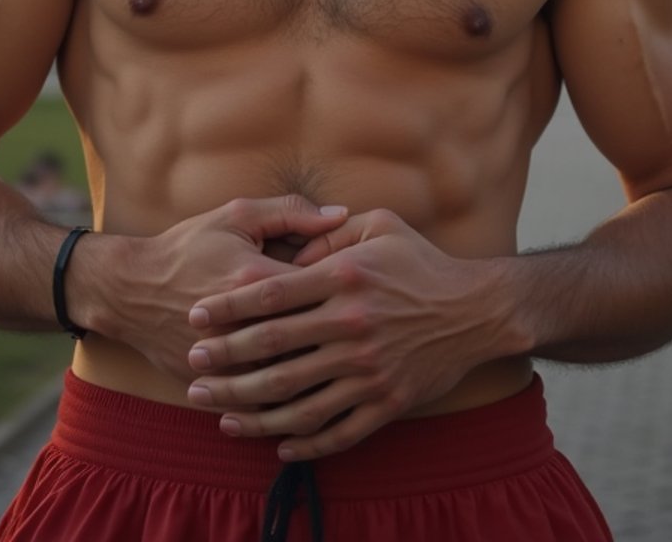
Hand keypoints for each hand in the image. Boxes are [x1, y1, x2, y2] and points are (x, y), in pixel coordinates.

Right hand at [111, 195, 346, 382]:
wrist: (132, 290)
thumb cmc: (190, 246)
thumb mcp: (237, 215)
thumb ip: (292, 212)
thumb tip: (342, 215)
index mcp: (255, 278)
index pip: (319, 289)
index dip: (349, 291)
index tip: (368, 292)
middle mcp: (244, 324)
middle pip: (311, 341)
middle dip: (344, 341)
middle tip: (372, 339)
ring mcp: (228, 360)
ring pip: (290, 382)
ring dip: (323, 381)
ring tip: (352, 376)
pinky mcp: (215, 383)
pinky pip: (261, 403)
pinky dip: (289, 405)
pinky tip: (315, 401)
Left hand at [186, 208, 493, 459]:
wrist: (477, 311)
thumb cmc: (422, 263)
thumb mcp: (380, 226)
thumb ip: (330, 232)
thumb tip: (290, 250)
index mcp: (345, 279)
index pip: (271, 294)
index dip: (228, 307)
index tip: (196, 317)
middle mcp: (351, 326)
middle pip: (273, 349)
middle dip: (226, 360)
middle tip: (194, 366)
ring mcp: (368, 370)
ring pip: (297, 398)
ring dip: (251, 409)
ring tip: (219, 413)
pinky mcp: (387, 403)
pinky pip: (337, 430)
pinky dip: (304, 442)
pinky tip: (278, 445)